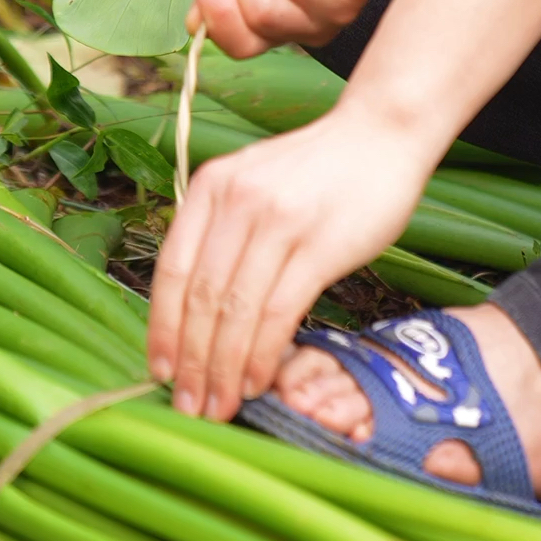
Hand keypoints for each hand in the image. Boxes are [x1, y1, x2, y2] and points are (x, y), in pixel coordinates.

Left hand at [147, 99, 428, 417]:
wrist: (381, 133)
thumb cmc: (318, 167)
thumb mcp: (253, 180)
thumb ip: (222, 228)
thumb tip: (195, 307)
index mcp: (212, 186)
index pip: (172, 270)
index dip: (161, 328)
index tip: (160, 371)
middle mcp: (238, 201)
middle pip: (201, 298)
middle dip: (191, 362)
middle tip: (190, 407)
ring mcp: (278, 222)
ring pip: (235, 312)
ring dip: (223, 369)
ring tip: (221, 406)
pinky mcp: (319, 246)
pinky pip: (278, 313)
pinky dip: (262, 355)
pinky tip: (258, 380)